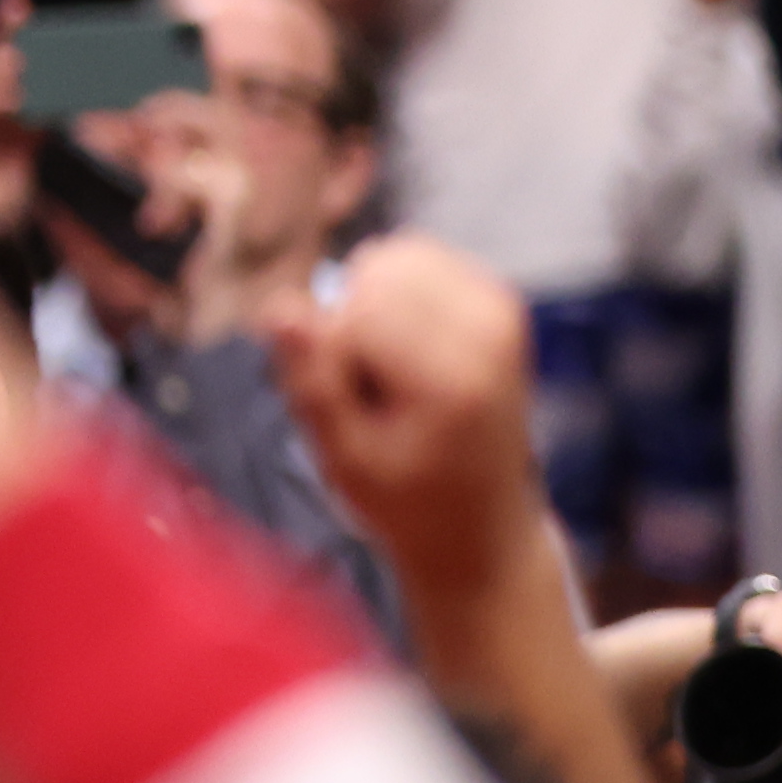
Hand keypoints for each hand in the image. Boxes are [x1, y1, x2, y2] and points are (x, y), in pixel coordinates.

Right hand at [265, 239, 557, 602]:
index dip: (329, 345)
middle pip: (378, 269)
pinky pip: (424, 259)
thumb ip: (312, 380)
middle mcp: (489, 334)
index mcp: (453, 380)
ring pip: (399, 255)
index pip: (359, 310)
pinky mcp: (501, 302)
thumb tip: (280, 307)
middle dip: (351, 313)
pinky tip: (405, 345)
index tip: (345, 395)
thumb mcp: (345, 460)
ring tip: (388, 364)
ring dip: (374, 299)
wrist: (483, 527)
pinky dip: (399, 292)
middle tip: (367, 381)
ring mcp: (501, 313)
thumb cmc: (410, 501)